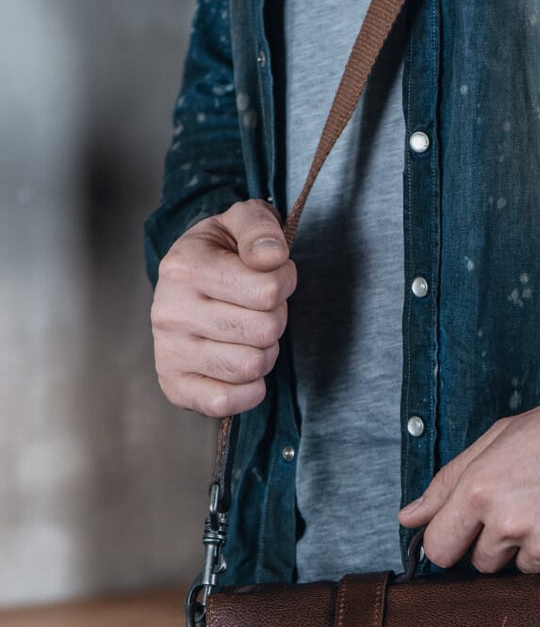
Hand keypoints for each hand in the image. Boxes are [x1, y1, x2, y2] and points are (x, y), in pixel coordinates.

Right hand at [152, 199, 296, 416]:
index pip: (267, 290)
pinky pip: (224, 403)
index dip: (284, 283)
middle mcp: (170, 312)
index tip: (274, 277)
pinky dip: (248, 391)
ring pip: (252, 367)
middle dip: (276, 318)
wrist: (183, 282)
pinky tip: (245, 371)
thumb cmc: (221, 253)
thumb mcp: (239, 223)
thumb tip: (272, 258)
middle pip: (265, 330)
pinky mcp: (174, 385)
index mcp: (184, 267)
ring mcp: (169, 352)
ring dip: (265, 352)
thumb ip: (260, 227)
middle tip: (261, 308)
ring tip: (250, 334)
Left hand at [398, 387, 539, 578]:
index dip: (453, 541)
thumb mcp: (501, 438)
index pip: (440, 548)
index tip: (468, 533)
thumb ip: (448, 482)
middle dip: (500, 542)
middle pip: (484, 564)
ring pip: (527, 569)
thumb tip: (409, 517)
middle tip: (534, 505)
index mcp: (482, 490)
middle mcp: (512, 524)